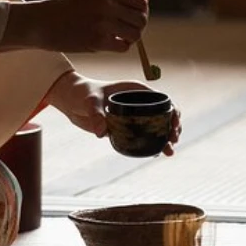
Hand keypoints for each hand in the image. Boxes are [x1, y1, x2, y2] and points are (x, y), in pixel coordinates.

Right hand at [0, 0, 147, 52]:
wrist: (41, 22)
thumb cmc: (68, 8)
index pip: (139, 2)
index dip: (141, 11)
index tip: (133, 17)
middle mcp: (106, 4)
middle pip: (141, 19)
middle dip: (138, 26)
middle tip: (127, 30)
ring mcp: (102, 23)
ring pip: (135, 34)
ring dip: (130, 38)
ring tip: (118, 37)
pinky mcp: (97, 41)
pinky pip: (123, 47)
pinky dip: (121, 47)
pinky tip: (110, 43)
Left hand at [47, 71, 181, 155]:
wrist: (70, 101)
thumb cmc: (82, 93)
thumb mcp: (90, 101)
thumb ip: (96, 115)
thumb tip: (102, 132)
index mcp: (136, 91)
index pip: (162, 99)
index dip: (173, 110)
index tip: (175, 122)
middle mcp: (138, 103)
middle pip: (164, 115)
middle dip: (173, 128)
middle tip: (172, 140)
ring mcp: (133, 116)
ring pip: (156, 128)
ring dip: (165, 139)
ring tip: (169, 152)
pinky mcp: (126, 128)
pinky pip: (143, 136)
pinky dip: (152, 144)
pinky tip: (157, 154)